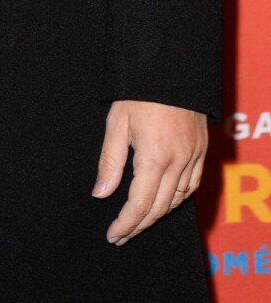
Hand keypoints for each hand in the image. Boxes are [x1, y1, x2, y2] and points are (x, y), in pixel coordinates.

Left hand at [93, 99, 207, 245]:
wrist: (170, 67)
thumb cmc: (138, 92)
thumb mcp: (116, 123)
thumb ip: (109, 161)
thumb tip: (101, 194)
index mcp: (154, 156)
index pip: (140, 204)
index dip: (126, 223)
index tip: (113, 235)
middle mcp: (178, 161)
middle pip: (159, 207)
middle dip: (139, 225)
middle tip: (121, 235)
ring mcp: (194, 156)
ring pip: (177, 200)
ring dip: (158, 215)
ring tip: (138, 222)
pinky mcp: (202, 150)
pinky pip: (192, 185)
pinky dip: (177, 199)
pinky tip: (164, 202)